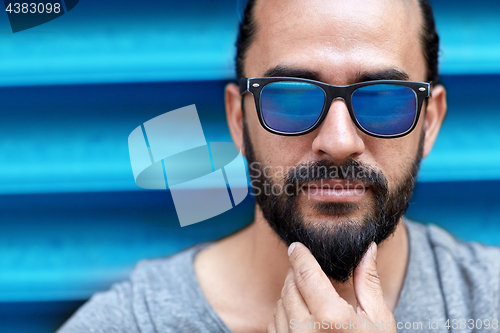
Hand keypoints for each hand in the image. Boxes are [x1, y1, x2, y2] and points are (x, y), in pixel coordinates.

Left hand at [267, 242, 396, 331]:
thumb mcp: (378, 318)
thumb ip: (367, 280)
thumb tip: (367, 248)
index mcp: (331, 317)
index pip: (305, 273)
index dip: (299, 255)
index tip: (296, 246)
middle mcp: (305, 330)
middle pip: (290, 286)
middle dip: (297, 273)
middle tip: (308, 271)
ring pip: (279, 302)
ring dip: (289, 292)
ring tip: (308, 294)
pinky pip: (274, 322)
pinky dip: (283, 312)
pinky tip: (300, 314)